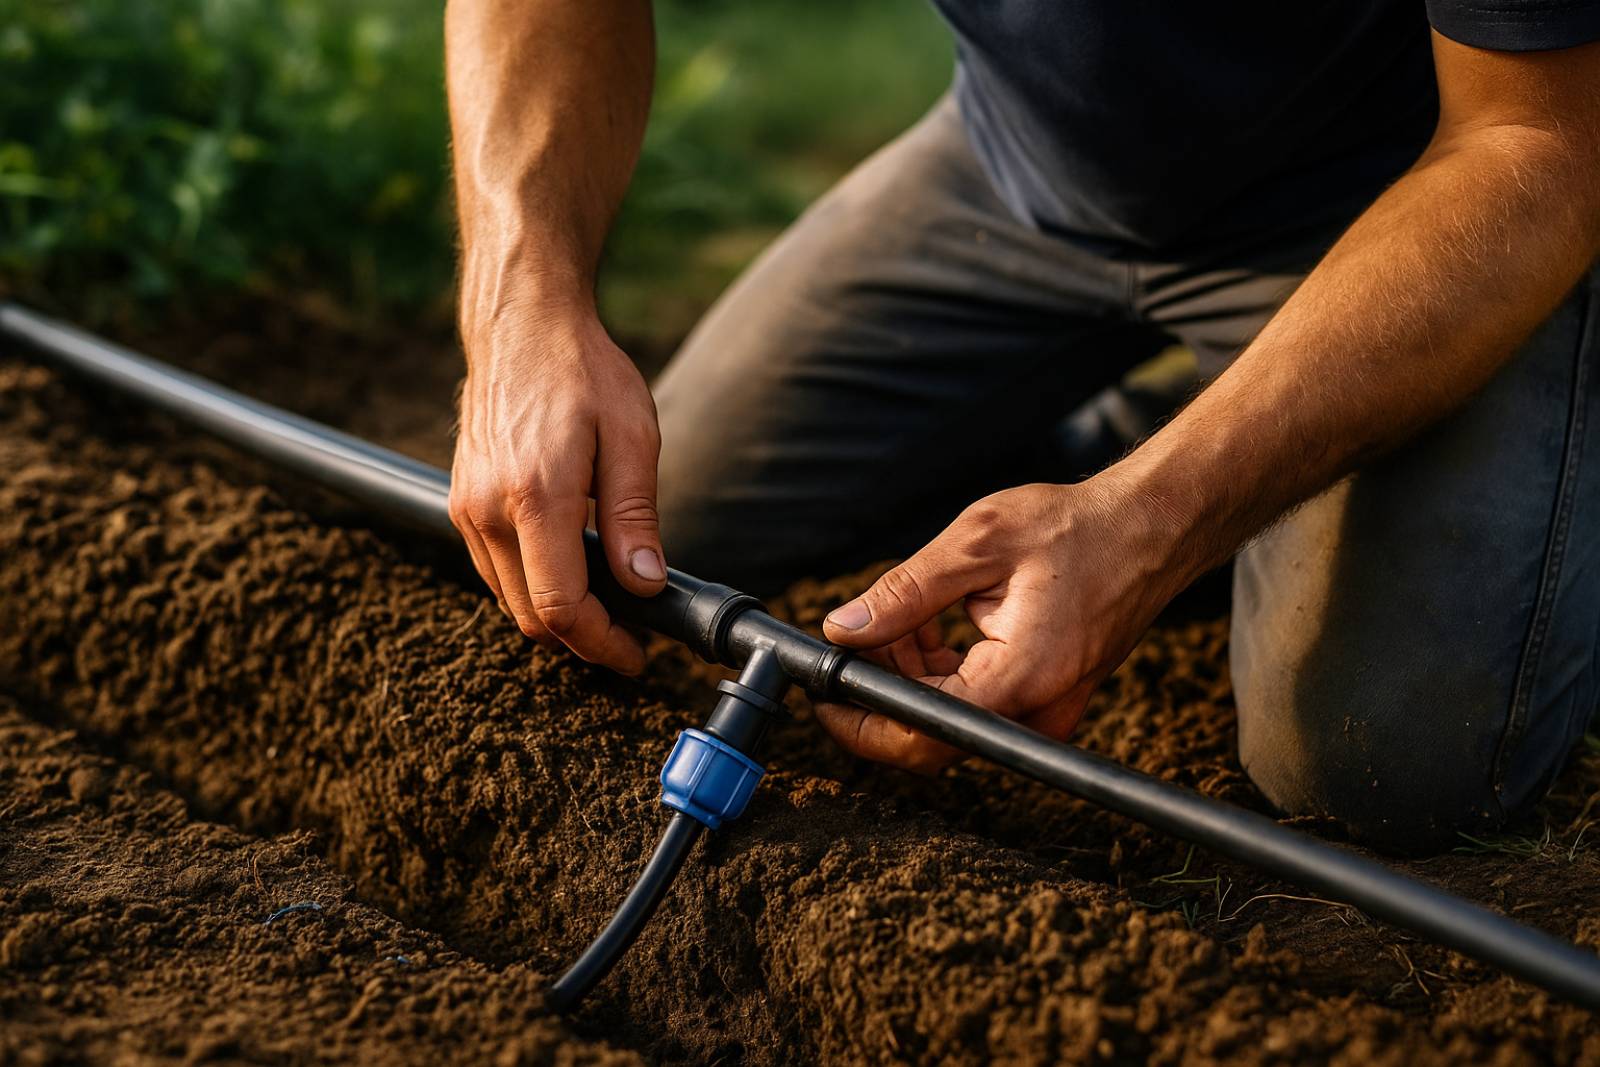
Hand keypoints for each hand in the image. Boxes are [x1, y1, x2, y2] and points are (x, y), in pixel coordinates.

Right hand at [450, 302, 664, 674]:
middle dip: (583, 639)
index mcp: (535, 496)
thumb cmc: (583, 371)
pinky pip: (495, 570)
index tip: (636, 654)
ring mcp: (466, 508)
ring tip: (609, 607)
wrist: (520, 325)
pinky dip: (532, 587)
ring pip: (509, 600)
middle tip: (632, 636)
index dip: (602, 644)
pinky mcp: (459, 503)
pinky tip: (573, 571)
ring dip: (556, 616)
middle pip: (531, 616)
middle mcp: (488, 509)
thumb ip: (636, 515)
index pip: (561, 605)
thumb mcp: (632, 436)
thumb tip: (646, 584)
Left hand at [816, 479, 1186, 771]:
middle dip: (883, 684)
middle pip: (929, 730)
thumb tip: (843, 627)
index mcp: (1018, 678)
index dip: (861, 720)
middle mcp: (1035, 710)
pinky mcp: (1046, 698)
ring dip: (910, 672)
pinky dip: (941, 669)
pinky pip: (975, 702)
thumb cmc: (1075, 528)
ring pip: (949, 716)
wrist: (1150, 528)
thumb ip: (904, 591)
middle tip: (861, 632)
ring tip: (905, 613)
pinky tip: (934, 623)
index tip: (826, 691)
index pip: (920, 733)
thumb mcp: (977, 544)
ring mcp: (1045, 710)